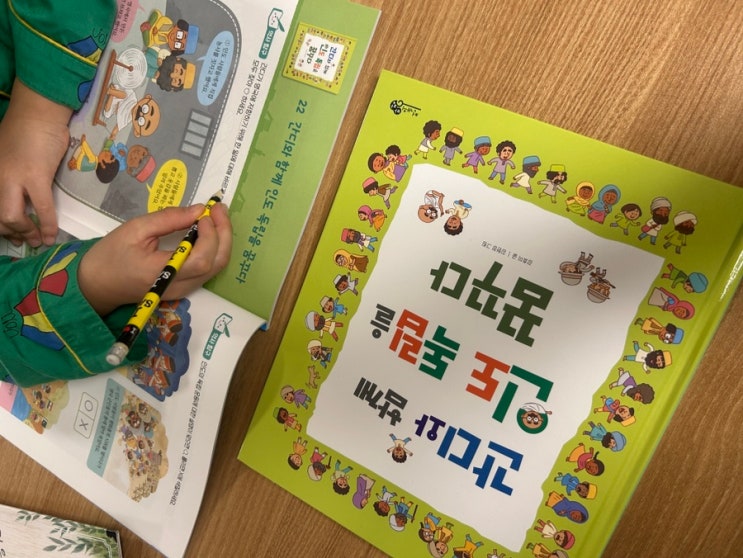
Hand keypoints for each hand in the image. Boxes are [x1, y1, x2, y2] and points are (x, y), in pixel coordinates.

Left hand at [0, 79, 71, 245]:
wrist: (39, 114)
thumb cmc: (25, 131)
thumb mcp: (6, 156)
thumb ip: (8, 177)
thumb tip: (20, 196)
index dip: (1, 225)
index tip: (11, 234)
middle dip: (12, 233)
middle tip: (25, 239)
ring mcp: (13, 178)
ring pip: (11, 217)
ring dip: (26, 233)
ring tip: (38, 239)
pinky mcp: (35, 177)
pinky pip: (41, 209)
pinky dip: (47, 225)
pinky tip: (52, 235)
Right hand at [78, 203, 231, 314]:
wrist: (96, 285)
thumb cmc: (110, 255)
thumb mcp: (135, 230)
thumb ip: (168, 219)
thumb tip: (198, 210)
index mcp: (162, 273)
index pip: (201, 259)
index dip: (211, 235)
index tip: (206, 212)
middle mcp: (178, 286)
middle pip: (216, 264)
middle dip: (224, 234)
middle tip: (219, 209)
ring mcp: (182, 290)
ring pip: (215, 268)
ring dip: (221, 241)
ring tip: (216, 216)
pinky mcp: (183, 289)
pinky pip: (207, 270)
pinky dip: (214, 250)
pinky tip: (208, 231)